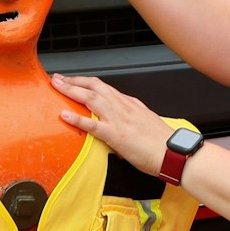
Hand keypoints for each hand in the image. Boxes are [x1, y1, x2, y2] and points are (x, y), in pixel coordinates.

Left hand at [50, 73, 174, 176]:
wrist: (173, 152)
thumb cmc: (162, 141)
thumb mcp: (146, 122)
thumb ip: (132, 118)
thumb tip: (121, 122)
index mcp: (130, 104)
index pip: (104, 87)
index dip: (87, 82)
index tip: (74, 80)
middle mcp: (123, 107)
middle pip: (94, 87)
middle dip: (74, 80)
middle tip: (57, 78)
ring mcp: (118, 119)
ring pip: (91, 99)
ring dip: (71, 90)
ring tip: (56, 86)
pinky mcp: (115, 135)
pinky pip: (92, 124)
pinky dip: (76, 118)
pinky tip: (64, 115)